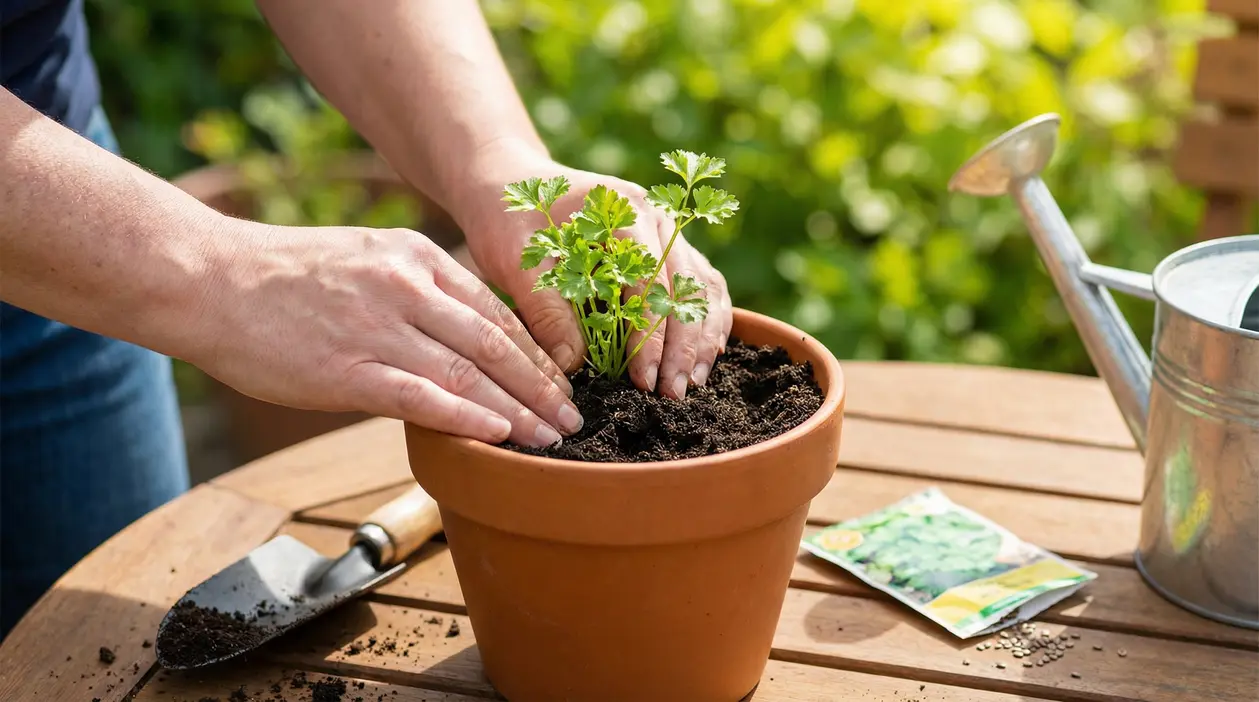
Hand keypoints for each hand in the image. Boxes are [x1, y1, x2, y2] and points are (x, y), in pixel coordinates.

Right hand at [188, 219, 582, 447]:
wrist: (208, 279)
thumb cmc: (282, 277)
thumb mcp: (364, 258)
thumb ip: (415, 292)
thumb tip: (459, 338)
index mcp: (415, 257)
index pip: (496, 308)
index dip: (536, 351)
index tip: (563, 380)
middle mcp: (407, 286)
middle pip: (496, 341)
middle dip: (543, 385)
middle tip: (576, 419)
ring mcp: (379, 327)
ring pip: (469, 372)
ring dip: (519, 410)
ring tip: (553, 439)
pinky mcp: (348, 369)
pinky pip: (422, 396)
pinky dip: (468, 418)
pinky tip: (500, 438)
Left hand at [456, 154, 732, 398]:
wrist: (509, 183)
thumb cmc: (508, 219)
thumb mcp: (515, 259)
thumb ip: (545, 309)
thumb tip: (574, 364)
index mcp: (624, 211)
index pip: (651, 281)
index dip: (651, 335)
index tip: (643, 379)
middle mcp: (657, 217)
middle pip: (687, 286)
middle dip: (683, 346)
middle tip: (672, 394)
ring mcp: (667, 232)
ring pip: (704, 288)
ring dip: (702, 338)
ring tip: (689, 385)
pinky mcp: (667, 250)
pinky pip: (702, 287)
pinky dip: (707, 324)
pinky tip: (698, 362)